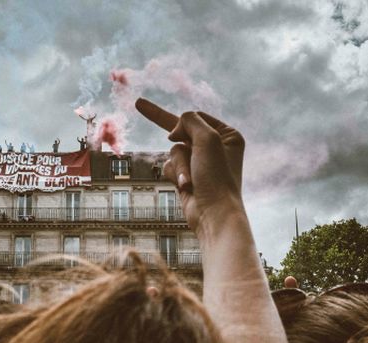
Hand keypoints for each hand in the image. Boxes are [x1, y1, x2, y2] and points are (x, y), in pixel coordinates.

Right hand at [136, 98, 245, 235]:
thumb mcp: (208, 138)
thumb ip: (190, 121)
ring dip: (178, 164)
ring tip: (189, 181)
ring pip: (174, 151)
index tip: (142, 106)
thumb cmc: (217, 177)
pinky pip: (170, 166)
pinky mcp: (187, 176)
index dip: (181, 122)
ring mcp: (200, 163)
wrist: (213, 214)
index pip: (196, 117)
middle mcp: (215, 147)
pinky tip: (184, 187)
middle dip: (177, 143)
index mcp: (227, 135)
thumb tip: (173, 131)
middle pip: (181, 134)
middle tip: (139, 104)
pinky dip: (174, 175)